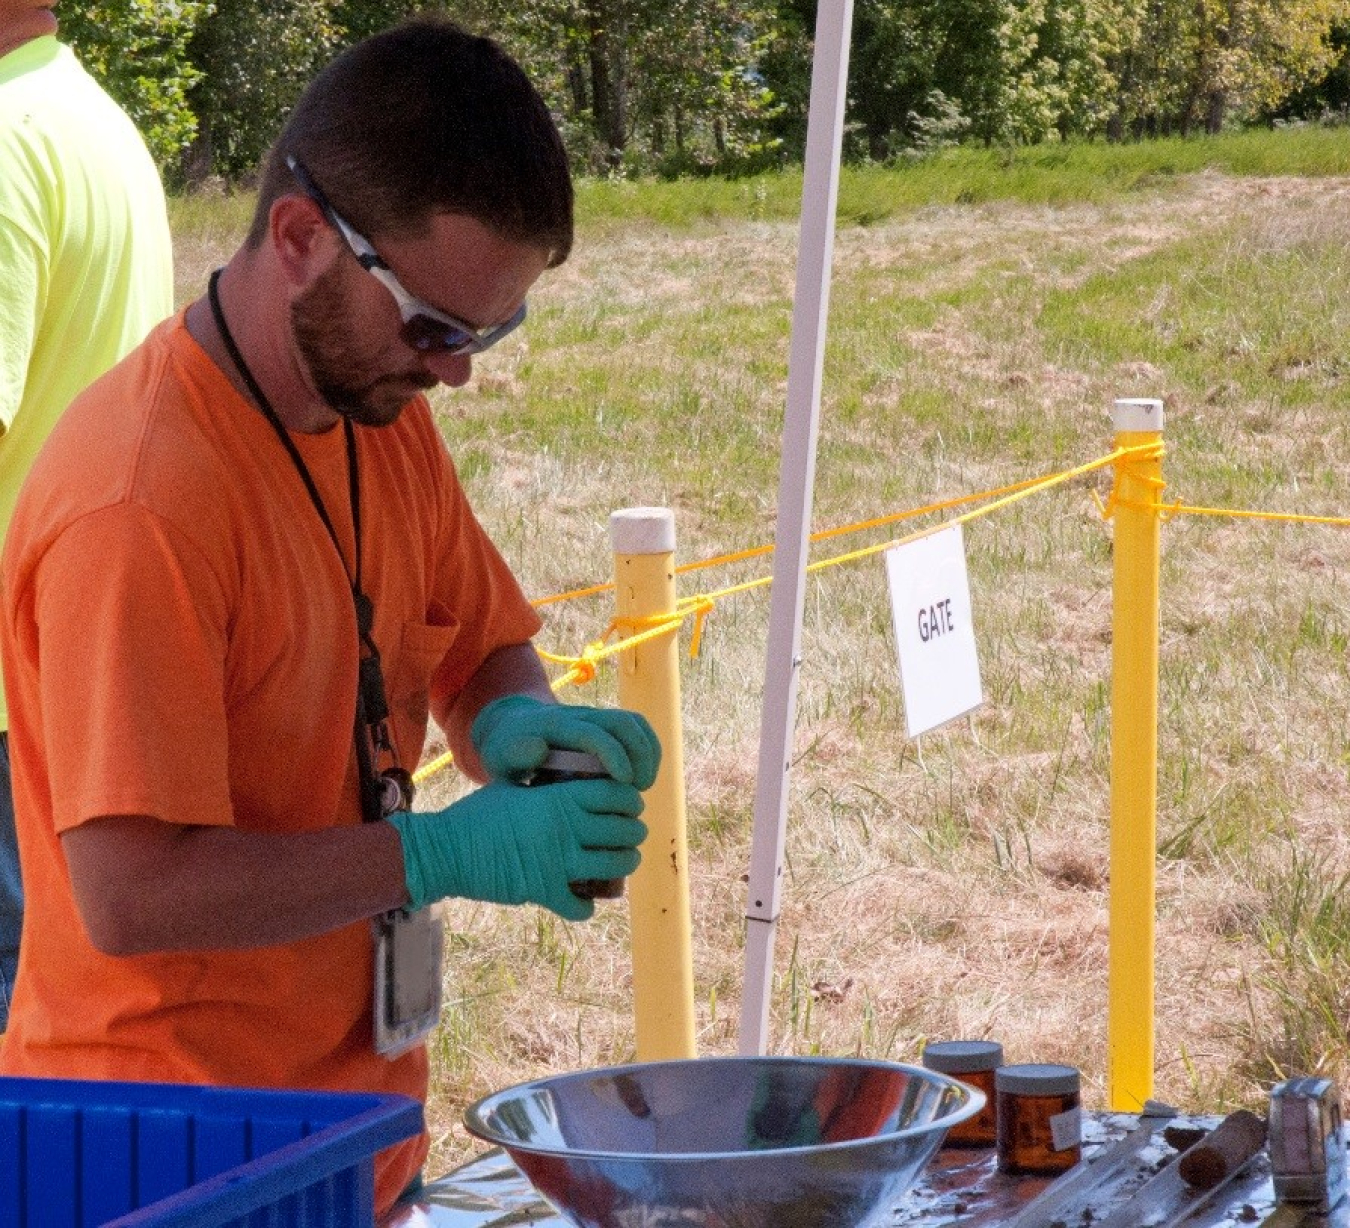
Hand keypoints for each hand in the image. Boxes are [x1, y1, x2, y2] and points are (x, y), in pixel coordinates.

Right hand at [386, 777, 647, 919]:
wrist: (446, 850)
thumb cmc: (477, 814)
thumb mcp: (513, 787)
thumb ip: (541, 783)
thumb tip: (559, 775)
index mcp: (559, 798)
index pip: (615, 794)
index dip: (631, 799)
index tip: (633, 804)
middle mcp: (565, 827)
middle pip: (623, 830)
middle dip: (635, 833)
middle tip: (634, 834)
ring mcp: (557, 861)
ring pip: (614, 865)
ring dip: (626, 864)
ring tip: (626, 861)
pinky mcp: (544, 891)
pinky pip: (580, 905)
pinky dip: (586, 907)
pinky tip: (585, 903)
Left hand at [471, 695, 661, 788]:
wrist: (513, 727)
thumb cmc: (508, 751)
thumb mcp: (501, 756)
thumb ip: (516, 754)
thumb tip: (539, 749)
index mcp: (556, 724)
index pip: (593, 733)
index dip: (614, 755)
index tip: (625, 783)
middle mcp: (580, 715)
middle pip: (623, 723)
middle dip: (638, 755)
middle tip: (638, 790)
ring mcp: (596, 716)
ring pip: (635, 723)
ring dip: (648, 753)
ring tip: (643, 785)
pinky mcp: (606, 723)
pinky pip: (637, 727)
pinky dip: (649, 748)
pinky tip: (643, 777)